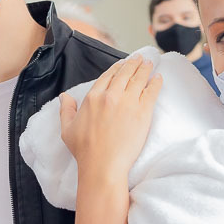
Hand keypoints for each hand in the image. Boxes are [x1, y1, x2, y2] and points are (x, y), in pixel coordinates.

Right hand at [60, 54, 162, 179]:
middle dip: (133, 63)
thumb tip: (64, 96)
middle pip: (124, 73)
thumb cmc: (84, 150)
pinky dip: (155, 82)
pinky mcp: (142, 112)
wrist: (102, 165)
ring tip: (149, 63)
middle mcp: (110, 96)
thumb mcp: (67, 129)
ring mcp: (128, 102)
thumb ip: (66, 110)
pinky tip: (158, 77)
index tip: (122, 64)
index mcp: (92, 98)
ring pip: (138, 79)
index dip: (116, 68)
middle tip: (139, 59)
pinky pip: (151, 91)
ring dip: (145, 68)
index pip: (107, 76)